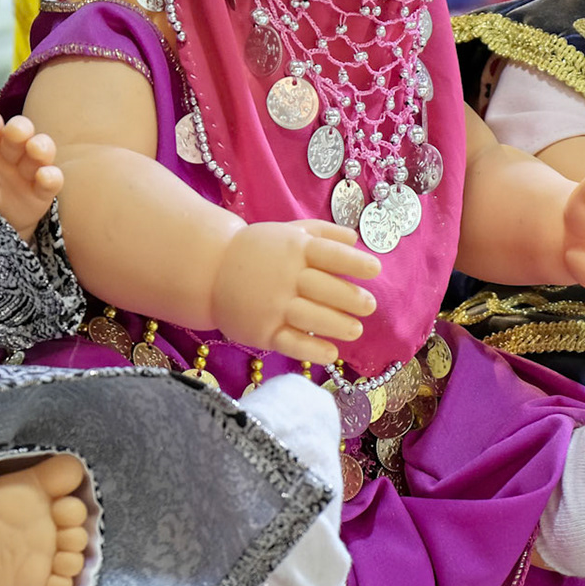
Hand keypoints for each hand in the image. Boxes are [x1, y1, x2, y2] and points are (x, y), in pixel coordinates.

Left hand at [0, 110, 64, 242]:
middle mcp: (11, 148)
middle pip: (20, 130)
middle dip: (19, 129)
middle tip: (16, 134)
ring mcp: (29, 167)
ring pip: (41, 149)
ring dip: (41, 146)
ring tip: (35, 149)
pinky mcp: (42, 190)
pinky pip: (53, 180)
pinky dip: (52, 176)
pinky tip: (46, 176)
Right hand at [210, 219, 381, 364]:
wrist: (209, 270)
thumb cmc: (257, 250)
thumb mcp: (287, 232)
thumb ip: (322, 233)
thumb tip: (356, 238)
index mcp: (293, 248)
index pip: (329, 254)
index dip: (354, 262)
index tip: (375, 270)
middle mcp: (284, 276)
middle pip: (323, 288)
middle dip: (350, 297)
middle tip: (369, 305)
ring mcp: (272, 305)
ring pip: (311, 317)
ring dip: (337, 324)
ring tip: (355, 329)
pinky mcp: (262, 331)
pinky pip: (291, 342)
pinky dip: (312, 350)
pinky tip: (331, 353)